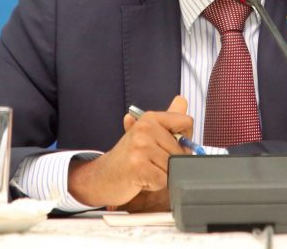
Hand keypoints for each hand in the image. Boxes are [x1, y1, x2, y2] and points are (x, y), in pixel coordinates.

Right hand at [68, 96, 191, 207]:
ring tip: (145, 171)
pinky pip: (163, 180)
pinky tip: (141, 179)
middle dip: (170, 163)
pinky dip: (155, 185)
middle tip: (149, 163)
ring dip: (161, 176)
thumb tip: (183, 100)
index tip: (170, 146)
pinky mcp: (138, 167)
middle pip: (181, 151)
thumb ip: (167, 121)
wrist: (101, 177)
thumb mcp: (147, 135)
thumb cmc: (128, 158)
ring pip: (172, 167)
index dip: (184, 139)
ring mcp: (140, 147)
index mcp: (150, 118)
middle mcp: (145, 129)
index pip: (186, 122)